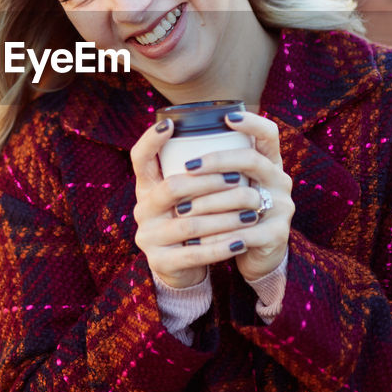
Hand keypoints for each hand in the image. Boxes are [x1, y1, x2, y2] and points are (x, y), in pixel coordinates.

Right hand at [129, 117, 260, 288]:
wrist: (178, 267)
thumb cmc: (189, 220)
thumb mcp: (184, 196)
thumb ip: (195, 171)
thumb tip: (230, 128)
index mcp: (146, 188)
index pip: (139, 158)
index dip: (151, 139)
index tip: (171, 124)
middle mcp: (142, 209)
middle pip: (173, 187)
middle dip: (210, 181)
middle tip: (240, 178)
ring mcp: (148, 237)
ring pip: (190, 223)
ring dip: (225, 216)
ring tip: (252, 210)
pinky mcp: (160, 263)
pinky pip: (195, 254)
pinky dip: (222, 247)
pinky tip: (243, 242)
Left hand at [178, 111, 291, 280]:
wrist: (256, 254)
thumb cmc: (234, 212)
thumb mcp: (231, 186)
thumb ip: (215, 166)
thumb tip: (170, 135)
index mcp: (269, 163)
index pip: (269, 134)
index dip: (251, 122)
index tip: (226, 117)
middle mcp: (280, 180)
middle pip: (252, 160)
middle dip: (218, 160)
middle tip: (188, 166)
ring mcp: (282, 207)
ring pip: (245, 197)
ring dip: (209, 203)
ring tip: (181, 209)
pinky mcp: (277, 234)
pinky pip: (244, 233)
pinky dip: (217, 236)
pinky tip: (195, 241)